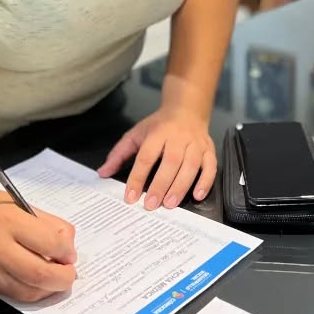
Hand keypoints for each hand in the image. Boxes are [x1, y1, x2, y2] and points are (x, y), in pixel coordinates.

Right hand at [0, 188, 76, 302]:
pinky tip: (37, 282)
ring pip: (28, 292)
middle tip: (69, 274)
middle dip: (63, 278)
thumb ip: (51, 226)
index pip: (49, 244)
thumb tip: (69, 251)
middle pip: (39, 274)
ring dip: (48, 289)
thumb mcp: (25, 207)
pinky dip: (31, 291)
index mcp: (9, 221)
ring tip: (54, 278)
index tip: (70, 254)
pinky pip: (14, 295)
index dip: (67, 252)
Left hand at [98, 107, 215, 210]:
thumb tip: (103, 173)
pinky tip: (197, 196)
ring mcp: (196, 144)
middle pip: (170, 162)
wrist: (187, 109)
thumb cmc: (159, 125)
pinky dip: (205, 182)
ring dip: (180, 186)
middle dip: (160, 185)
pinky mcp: (209, 150)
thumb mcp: (136, 134)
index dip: (137, 177)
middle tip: (151, 204)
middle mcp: (178, 137)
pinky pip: (210, 167)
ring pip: (191, 166)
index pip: (146, 157)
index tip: (130, 197)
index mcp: (158, 132)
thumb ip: (119, 154)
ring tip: (169, 204)